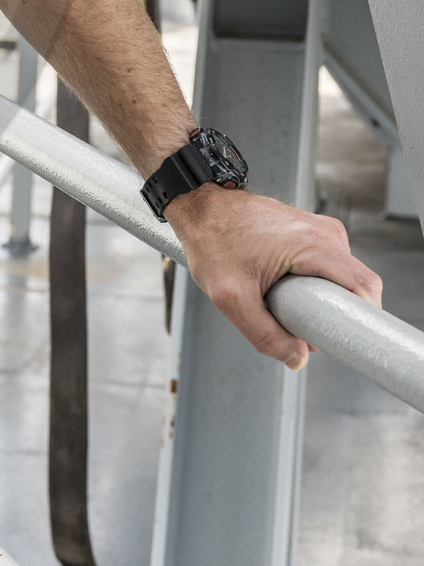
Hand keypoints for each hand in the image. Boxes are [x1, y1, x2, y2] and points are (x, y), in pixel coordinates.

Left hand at [169, 183, 383, 367]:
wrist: (200, 205)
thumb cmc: (212, 240)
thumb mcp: (231, 298)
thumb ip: (264, 335)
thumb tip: (297, 359)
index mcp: (314, 244)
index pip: (365, 287)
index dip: (363, 320)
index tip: (343, 339)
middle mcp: (326, 233)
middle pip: (355, 287)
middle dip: (334, 315)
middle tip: (300, 327)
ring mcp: (320, 230)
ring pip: (340, 279)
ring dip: (321, 301)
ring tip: (283, 303)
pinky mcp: (312, 232)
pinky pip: (328, 268)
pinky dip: (312, 286)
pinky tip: (283, 289)